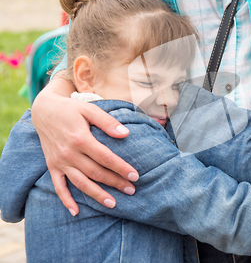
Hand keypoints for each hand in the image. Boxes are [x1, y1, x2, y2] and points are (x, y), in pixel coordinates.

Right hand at [31, 75, 138, 215]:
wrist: (43, 110)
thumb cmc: (71, 109)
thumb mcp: (90, 110)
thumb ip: (107, 122)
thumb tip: (126, 134)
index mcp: (80, 138)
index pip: (105, 158)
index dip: (121, 168)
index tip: (135, 176)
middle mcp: (69, 153)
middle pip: (96, 173)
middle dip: (115, 183)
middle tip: (132, 190)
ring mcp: (59, 161)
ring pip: (80, 183)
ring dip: (96, 195)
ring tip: (113, 204)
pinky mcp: (52, 166)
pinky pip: (58, 186)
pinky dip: (66, 200)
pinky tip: (76, 212)